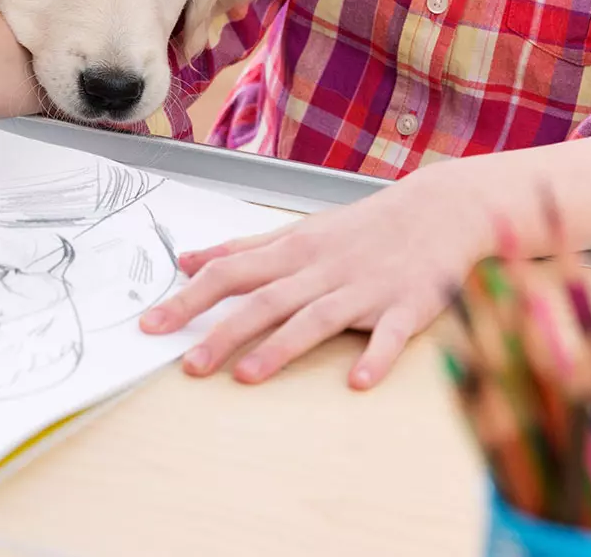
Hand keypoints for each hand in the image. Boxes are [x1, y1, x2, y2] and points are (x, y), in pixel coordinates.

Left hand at [139, 161, 492, 388]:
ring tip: (248, 376)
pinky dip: (375, 356)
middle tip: (188, 365)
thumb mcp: (299, 230)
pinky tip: (358, 380)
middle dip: (224, 331)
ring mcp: (364, 288)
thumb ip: (244, 248)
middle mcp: (322, 269)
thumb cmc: (362, 226)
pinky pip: (388, 335)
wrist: (439, 210)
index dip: (189, 299)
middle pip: (266, 300)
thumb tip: (188, 259)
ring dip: (283, 346)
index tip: (152, 325)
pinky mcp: (405, 307)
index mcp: (294, 250)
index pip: (230, 273)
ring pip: (317, 318)